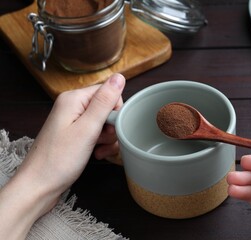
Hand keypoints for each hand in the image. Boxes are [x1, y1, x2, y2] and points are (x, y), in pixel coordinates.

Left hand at [0, 73, 125, 239]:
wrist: (39, 186)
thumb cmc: (59, 160)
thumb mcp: (87, 129)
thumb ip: (104, 101)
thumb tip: (119, 77)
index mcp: (74, 99)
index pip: (108, 92)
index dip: (115, 110)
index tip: (111, 128)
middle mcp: (72, 107)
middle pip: (107, 108)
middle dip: (112, 127)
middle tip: (103, 141)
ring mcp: (73, 121)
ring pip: (104, 123)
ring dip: (108, 138)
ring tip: (99, 151)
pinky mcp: (74, 134)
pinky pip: (96, 133)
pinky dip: (100, 144)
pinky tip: (97, 154)